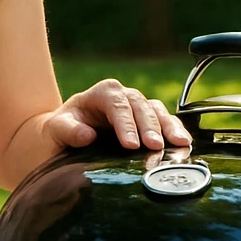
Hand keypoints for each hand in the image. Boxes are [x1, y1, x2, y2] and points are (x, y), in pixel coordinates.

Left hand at [43, 78, 191, 152]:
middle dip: (149, 127)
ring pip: (157, 111)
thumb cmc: (61, 131)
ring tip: (179, 144)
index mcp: (103, 93)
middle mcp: (123, 97)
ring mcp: (138, 108)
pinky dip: (175, 131)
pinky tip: (184, 144)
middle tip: (155, 147)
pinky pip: (165, 122)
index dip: (125, 123)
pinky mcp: (148, 122)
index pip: (117, 104)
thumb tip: (86, 135)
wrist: (66, 137)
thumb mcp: (56, 129)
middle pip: (141, 106)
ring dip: (168, 127)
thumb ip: (68, 130)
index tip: (130, 144)